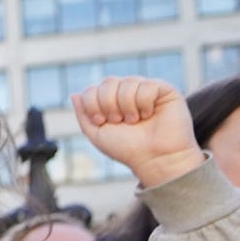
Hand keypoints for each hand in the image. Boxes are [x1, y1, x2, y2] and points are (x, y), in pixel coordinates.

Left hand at [73, 76, 204, 190]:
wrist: (155, 158)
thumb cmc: (127, 149)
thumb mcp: (97, 134)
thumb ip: (84, 114)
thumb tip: (74, 94)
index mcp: (111, 101)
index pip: (92, 89)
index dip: (92, 104)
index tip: (102, 121)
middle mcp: (127, 92)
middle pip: (108, 82)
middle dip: (108, 104)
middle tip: (119, 121)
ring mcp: (145, 90)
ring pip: (128, 82)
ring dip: (127, 105)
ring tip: (135, 120)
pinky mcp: (164, 90)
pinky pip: (147, 85)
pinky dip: (144, 102)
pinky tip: (149, 114)